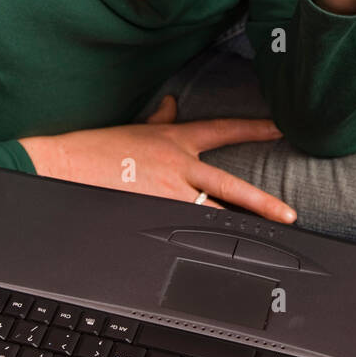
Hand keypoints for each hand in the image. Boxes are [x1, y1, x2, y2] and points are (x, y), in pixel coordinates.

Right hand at [19, 94, 295, 222]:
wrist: (66, 163)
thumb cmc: (98, 147)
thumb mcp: (136, 127)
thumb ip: (160, 118)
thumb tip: (172, 103)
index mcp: (175, 139)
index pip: (224, 130)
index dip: (255, 128)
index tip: (281, 128)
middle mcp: (178, 165)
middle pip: (230, 186)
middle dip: (262, 202)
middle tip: (289, 214)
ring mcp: (167, 192)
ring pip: (212, 214)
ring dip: (237, 228)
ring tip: (263, 243)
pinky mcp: (154, 212)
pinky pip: (186, 229)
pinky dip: (203, 240)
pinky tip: (218, 253)